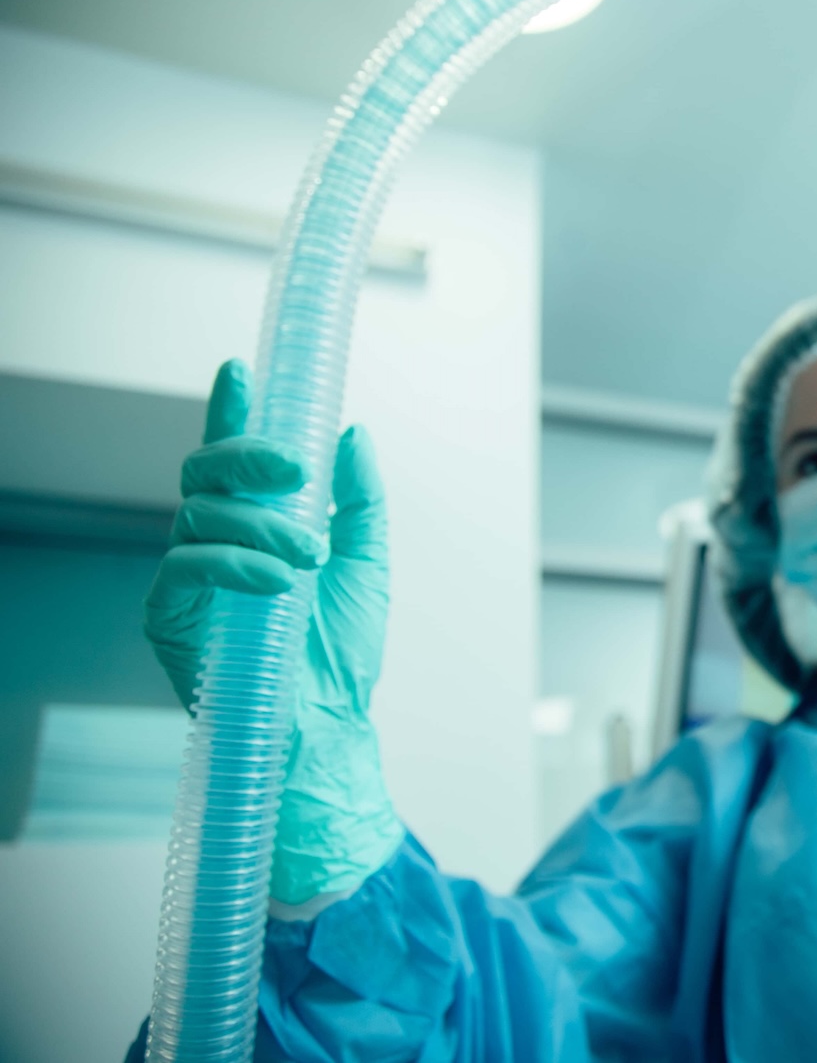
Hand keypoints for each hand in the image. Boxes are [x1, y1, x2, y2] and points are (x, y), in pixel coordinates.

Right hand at [143, 360, 402, 905]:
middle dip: (249, 456)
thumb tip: (352, 433)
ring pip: (200, 513)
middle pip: (204, 472)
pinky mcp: (168, 617)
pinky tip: (277, 580)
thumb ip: (359, 500)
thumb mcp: (367, 564)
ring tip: (308, 555)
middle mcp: (214, 545)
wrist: (326, 728)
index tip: (243, 369)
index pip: (231, 461)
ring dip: (261, 525)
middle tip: (296, 467)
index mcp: (255, 528)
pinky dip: (236, 563)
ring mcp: (187, 580)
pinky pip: (186, 566)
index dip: (231, 411)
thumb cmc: (341, 656)